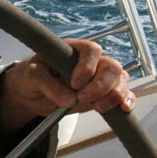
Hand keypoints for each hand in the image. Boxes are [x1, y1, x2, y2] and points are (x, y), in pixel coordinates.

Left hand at [0, 38, 134, 136]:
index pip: (91, 50)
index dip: (87, 67)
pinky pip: (123, 94)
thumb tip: (68, 98)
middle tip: (82, 98)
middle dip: (100, 85)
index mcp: (72, 49)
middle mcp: (90, 61)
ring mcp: (99, 77)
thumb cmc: (30, 76)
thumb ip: (47, 84)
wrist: (31, 93)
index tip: (74, 84)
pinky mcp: (103, 93)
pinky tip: (123, 108)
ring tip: (96, 107)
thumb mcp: (30, 76)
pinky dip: (126, 101)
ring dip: (113, 95)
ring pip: (120, 79)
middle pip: (111, 66)